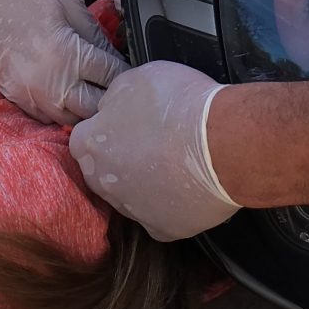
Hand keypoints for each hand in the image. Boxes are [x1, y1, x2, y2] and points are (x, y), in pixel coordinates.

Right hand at [0, 0, 127, 124]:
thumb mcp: (71, 5)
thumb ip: (96, 37)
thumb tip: (117, 58)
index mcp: (67, 55)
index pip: (111, 76)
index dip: (126, 72)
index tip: (134, 69)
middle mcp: (49, 83)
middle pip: (95, 107)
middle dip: (109, 95)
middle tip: (118, 83)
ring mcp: (30, 94)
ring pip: (72, 119)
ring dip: (86, 107)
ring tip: (96, 91)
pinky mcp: (16, 97)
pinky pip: (48, 118)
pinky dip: (63, 110)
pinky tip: (70, 93)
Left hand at [68, 61, 241, 240]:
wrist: (222, 142)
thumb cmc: (178, 104)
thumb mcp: (133, 79)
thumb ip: (113, 100)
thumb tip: (111, 111)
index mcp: (89, 145)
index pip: (86, 138)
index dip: (109, 127)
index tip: (132, 121)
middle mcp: (103, 184)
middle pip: (106, 171)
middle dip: (124, 158)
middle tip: (156, 142)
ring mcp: (132, 211)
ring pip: (133, 196)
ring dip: (148, 182)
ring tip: (179, 163)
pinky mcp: (163, 229)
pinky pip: (161, 217)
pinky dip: (173, 205)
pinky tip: (189, 187)